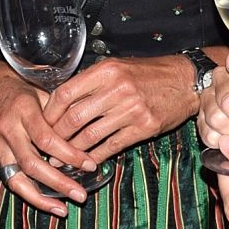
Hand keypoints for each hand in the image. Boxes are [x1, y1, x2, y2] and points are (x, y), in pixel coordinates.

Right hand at [0, 57, 95, 215]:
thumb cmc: (17, 87)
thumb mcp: (40, 90)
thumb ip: (60, 111)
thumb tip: (87, 129)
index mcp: (23, 110)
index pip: (47, 138)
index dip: (69, 154)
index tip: (90, 164)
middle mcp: (8, 130)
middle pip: (32, 164)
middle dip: (58, 182)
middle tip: (80, 195)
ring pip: (18, 178)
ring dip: (41, 198)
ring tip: (63, 209)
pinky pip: (12, 180)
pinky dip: (30, 194)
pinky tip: (48, 203)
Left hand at [45, 56, 198, 164]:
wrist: (187, 81)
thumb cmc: (150, 73)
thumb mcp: (118, 66)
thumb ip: (93, 81)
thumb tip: (63, 99)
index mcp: (106, 71)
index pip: (66, 93)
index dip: (49, 112)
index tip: (41, 123)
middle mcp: (117, 89)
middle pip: (74, 117)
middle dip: (56, 136)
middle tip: (45, 146)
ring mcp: (131, 110)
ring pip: (90, 136)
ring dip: (72, 151)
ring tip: (60, 160)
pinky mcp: (143, 128)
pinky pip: (111, 146)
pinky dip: (95, 156)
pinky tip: (86, 162)